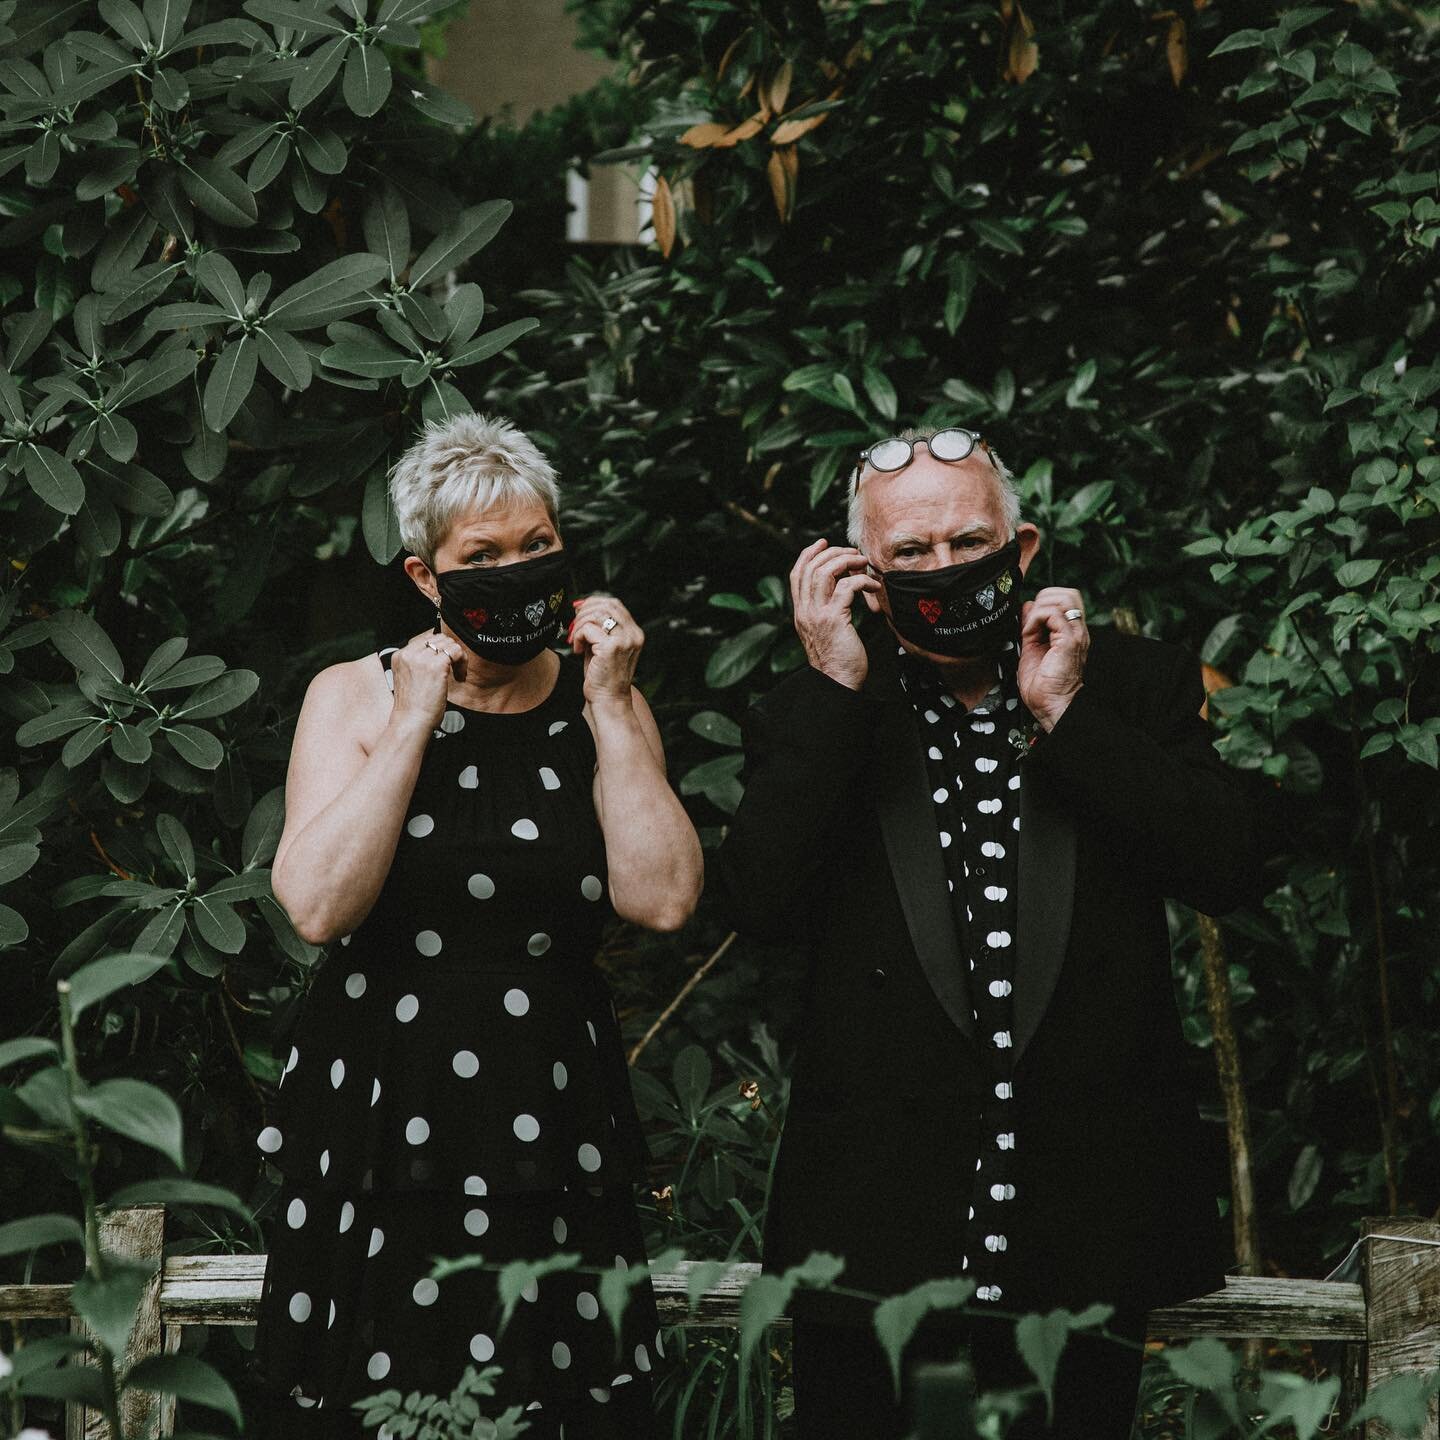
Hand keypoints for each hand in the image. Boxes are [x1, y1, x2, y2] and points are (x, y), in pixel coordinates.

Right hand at [389, 629, 461, 732]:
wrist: (411, 721)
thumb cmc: (413, 706)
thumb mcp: (409, 678)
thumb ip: (418, 663)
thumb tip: (438, 652)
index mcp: (400, 656)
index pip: (425, 639)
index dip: (440, 649)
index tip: (445, 664)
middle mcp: (409, 654)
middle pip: (438, 639)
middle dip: (449, 651)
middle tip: (454, 669)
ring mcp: (422, 659)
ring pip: (448, 643)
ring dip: (457, 657)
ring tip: (457, 673)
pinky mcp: (436, 666)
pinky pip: (456, 651)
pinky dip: (462, 662)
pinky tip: (459, 675)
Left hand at [570, 593, 642, 707]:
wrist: (608, 701)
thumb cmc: (603, 677)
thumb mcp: (603, 647)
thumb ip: (599, 628)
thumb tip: (582, 609)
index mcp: (634, 633)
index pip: (615, 604)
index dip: (594, 602)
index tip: (579, 610)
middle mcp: (633, 635)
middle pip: (607, 605)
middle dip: (585, 611)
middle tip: (573, 625)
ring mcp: (624, 640)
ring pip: (597, 614)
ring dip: (580, 624)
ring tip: (575, 639)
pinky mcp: (611, 647)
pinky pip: (588, 629)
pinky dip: (577, 636)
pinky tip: (577, 650)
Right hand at [790, 539, 878, 691]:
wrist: (837, 683)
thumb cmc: (837, 660)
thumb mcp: (824, 631)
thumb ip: (825, 610)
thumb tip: (840, 588)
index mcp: (800, 612)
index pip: (796, 574)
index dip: (808, 554)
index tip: (823, 544)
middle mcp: (805, 611)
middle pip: (811, 567)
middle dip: (833, 553)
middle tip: (853, 554)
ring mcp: (817, 614)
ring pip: (825, 572)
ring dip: (847, 561)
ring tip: (862, 563)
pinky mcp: (835, 619)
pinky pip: (847, 587)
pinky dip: (862, 581)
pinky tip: (872, 585)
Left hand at [1019, 588, 1089, 730]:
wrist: (1050, 705)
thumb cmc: (1043, 685)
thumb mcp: (1032, 647)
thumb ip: (1031, 626)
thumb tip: (1027, 607)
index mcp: (1069, 631)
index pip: (1065, 598)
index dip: (1044, 601)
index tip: (1029, 619)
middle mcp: (1076, 630)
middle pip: (1068, 593)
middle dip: (1044, 598)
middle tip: (1031, 618)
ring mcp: (1075, 634)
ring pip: (1064, 598)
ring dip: (1040, 607)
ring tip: (1031, 626)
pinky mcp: (1069, 641)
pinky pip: (1053, 614)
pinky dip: (1036, 618)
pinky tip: (1029, 633)